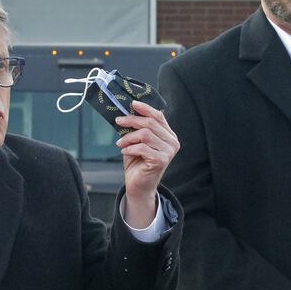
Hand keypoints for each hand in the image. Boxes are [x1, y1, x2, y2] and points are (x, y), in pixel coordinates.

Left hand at [115, 100, 179, 227]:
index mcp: (169, 135)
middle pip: (151, 123)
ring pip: (145, 134)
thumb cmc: (137, 162)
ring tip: (121, 143)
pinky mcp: (161, 160)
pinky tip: (124, 151)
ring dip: (129, 137)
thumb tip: (126, 111)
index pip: (158, 116)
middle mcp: (172, 142)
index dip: (145, 108)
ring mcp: (168, 151)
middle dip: (132, 120)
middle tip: (118, 121)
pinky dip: (130, 148)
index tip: (132, 104)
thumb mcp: (137, 141)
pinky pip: (142, 147)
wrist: (138, 185)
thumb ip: (137, 127)